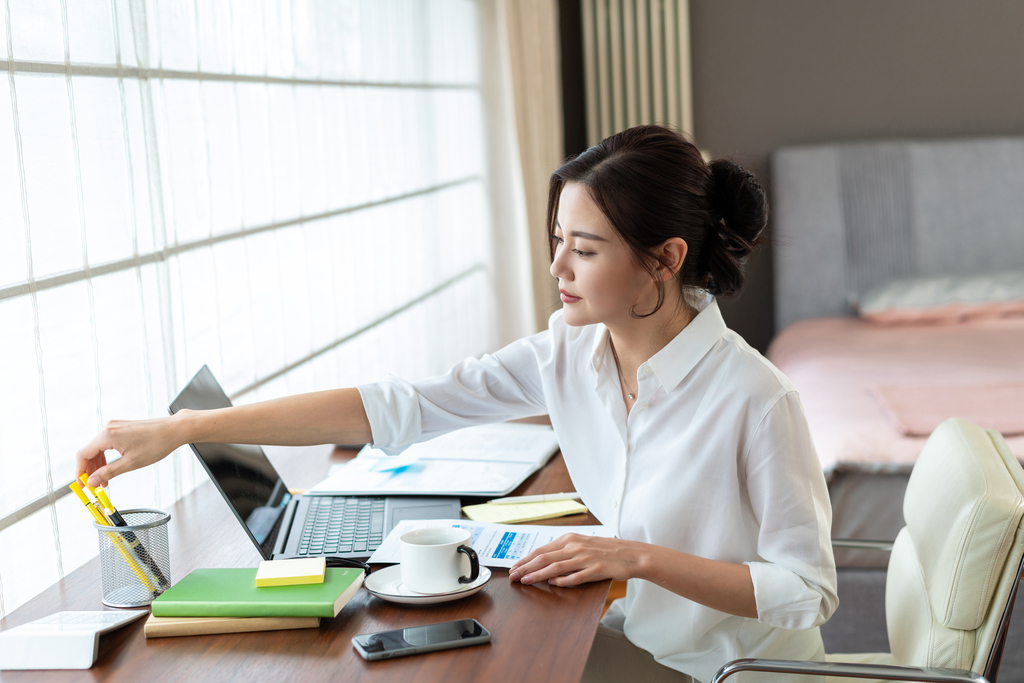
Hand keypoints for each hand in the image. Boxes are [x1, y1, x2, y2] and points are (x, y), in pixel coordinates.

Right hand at [76, 413, 186, 487]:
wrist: (174, 430)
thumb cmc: (156, 444)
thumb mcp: (131, 463)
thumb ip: (108, 473)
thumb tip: (91, 482)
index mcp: (107, 435)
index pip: (83, 455)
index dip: (80, 472)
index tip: (82, 485)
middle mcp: (108, 428)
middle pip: (88, 451)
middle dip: (89, 470)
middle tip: (95, 486)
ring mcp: (115, 426)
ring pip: (97, 448)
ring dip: (98, 464)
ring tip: (104, 480)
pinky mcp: (121, 427)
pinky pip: (106, 443)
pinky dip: (106, 456)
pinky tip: (111, 467)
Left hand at [508, 533, 641, 586]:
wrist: (631, 554)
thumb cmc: (605, 550)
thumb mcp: (583, 544)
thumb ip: (564, 550)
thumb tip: (544, 560)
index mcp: (570, 539)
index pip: (542, 549)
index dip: (526, 559)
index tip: (514, 567)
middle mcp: (576, 546)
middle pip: (545, 557)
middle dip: (526, 567)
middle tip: (513, 576)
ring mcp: (586, 558)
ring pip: (556, 567)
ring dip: (538, 574)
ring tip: (526, 581)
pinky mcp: (597, 570)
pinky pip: (576, 576)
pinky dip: (563, 580)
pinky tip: (553, 584)